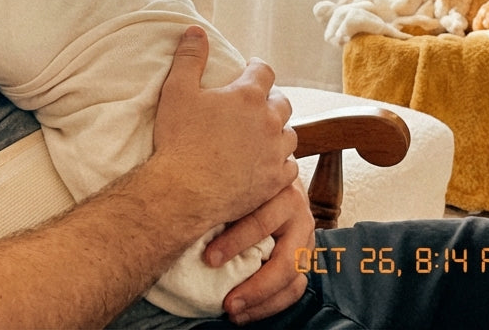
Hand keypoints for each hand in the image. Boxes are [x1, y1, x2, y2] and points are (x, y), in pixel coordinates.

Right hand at [151, 27, 297, 229]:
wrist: (183, 191)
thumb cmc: (178, 139)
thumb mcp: (177, 91)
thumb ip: (190, 57)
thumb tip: (196, 30)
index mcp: (247, 96)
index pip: (263, 71)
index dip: (256, 68)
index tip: (249, 69)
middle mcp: (269, 121)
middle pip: (282, 102)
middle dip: (271, 99)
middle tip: (256, 103)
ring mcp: (275, 152)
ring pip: (289, 134)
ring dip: (278, 130)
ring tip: (263, 134)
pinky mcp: (276, 180)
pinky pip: (290, 166)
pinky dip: (280, 161)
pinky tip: (268, 163)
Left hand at [207, 179, 314, 324]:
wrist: (275, 173)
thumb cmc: (244, 178)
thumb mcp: (234, 179)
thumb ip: (220, 196)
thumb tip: (182, 215)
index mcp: (282, 192)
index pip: (260, 222)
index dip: (234, 242)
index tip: (208, 260)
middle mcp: (299, 216)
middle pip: (285, 260)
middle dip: (256, 286)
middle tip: (228, 303)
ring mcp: (306, 238)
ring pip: (293, 279)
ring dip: (263, 301)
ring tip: (235, 313)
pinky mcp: (305, 256)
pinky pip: (294, 287)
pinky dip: (271, 304)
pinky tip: (247, 312)